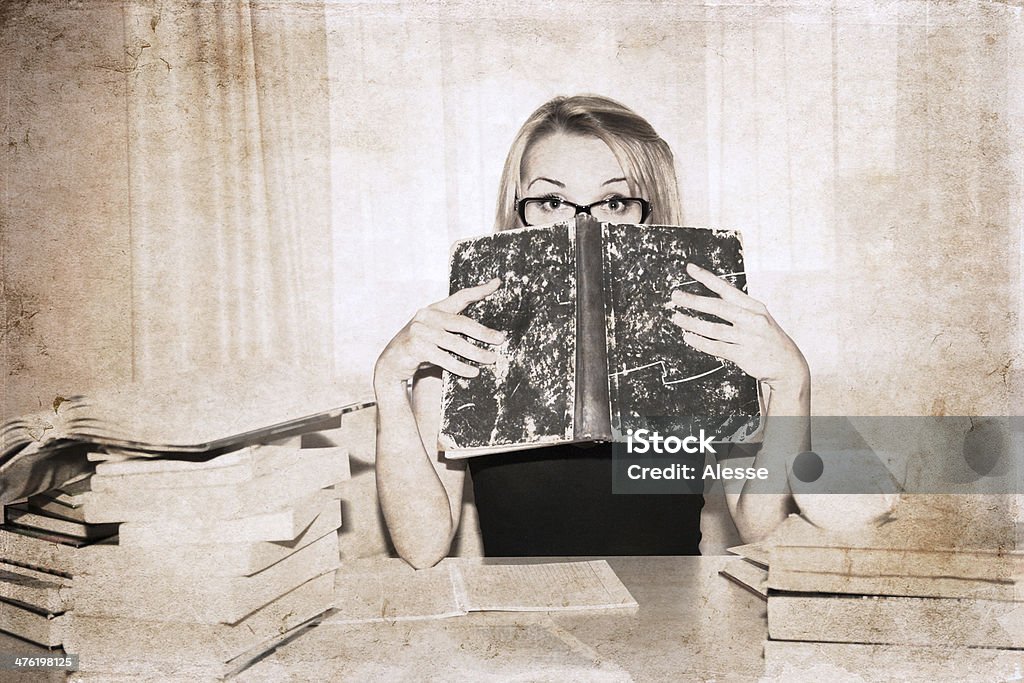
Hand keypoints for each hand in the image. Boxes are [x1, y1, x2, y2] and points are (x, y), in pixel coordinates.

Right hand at [374, 278, 505, 385]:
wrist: (390, 365)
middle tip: (501, 340)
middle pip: (462, 323)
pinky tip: (473, 372)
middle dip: (484, 333)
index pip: (460, 297)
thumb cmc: (420, 350)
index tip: (497, 283)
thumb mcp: (435, 335)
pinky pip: (444, 358)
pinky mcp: (416, 347)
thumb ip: (453, 330)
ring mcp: (419, 330)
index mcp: (434, 309)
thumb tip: (488, 336)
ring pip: (456, 343)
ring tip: (491, 359)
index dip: (479, 290)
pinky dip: (461, 366)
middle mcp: (426, 315)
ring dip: (476, 353)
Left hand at [669, 263, 808, 390]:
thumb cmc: (768, 339)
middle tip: (675, 295)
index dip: (707, 278)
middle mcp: (752, 320)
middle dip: (694, 300)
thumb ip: (738, 308)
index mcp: (755, 307)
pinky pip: (716, 347)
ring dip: (692, 323)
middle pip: (718, 307)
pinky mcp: (743, 355)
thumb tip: (711, 300)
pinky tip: (688, 337)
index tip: (690, 268)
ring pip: (714, 329)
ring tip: (676, 318)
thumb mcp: (759, 318)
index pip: (727, 288)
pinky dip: (700, 342)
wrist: (789, 366)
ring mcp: (748, 338)